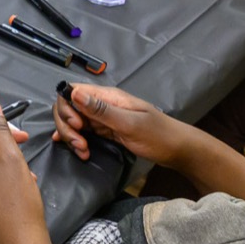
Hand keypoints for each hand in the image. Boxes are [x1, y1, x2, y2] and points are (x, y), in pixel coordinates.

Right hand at [51, 83, 191, 166]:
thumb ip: (101, 109)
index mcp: (108, 96)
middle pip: (70, 107)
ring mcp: (104, 117)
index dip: (67, 108)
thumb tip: (74, 93)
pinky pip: (84, 131)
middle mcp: (103, 104)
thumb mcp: (129, 123)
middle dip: (67, 127)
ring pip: (75, 121)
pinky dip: (78, 140)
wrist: (177, 149)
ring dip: (73, 137)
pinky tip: (78, 150)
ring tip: (83, 152)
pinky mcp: (106, 130)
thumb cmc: (158, 135)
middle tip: (80, 145)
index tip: (76, 126)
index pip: (73, 91)